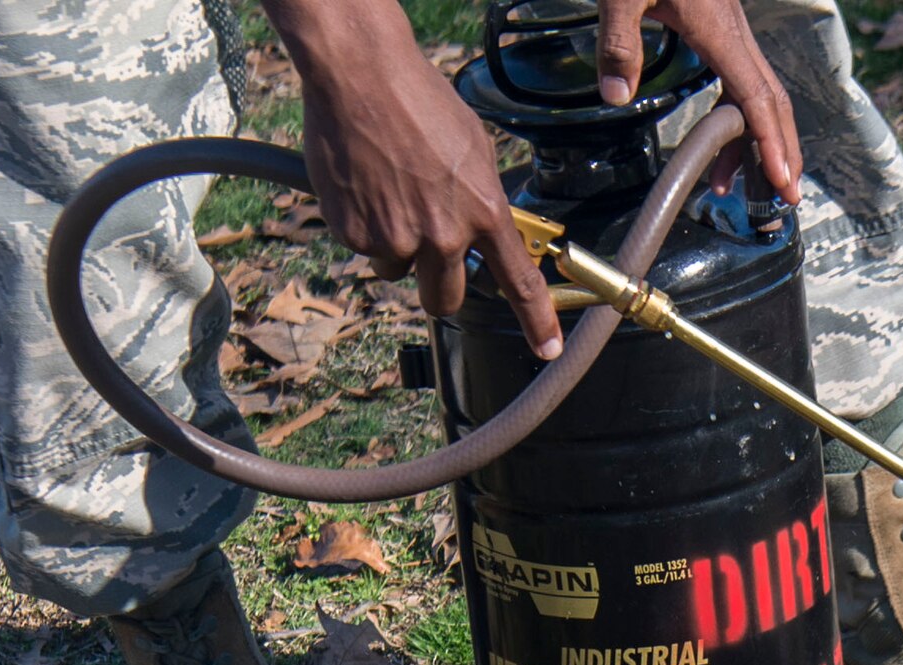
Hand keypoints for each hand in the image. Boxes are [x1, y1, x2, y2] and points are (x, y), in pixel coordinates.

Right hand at [263, 0, 563, 356]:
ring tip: (390, 192)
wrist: (359, 76)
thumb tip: (494, 229)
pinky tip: (365, 183)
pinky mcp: (355, 234)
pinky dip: (363, 224)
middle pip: (445, 299)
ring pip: (398, 270)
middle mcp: (443, 234)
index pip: (518, 281)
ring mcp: (396, 238)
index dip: (536, 321)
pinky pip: (364, 247)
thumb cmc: (419, 101)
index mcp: (483, 211)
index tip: (546, 349)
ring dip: (396, 246)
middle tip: (426, 248)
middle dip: (437, 283)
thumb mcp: (475, 149)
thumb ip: (485, 198)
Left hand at [596, 0, 803, 205]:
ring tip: (737, 185)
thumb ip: (619, 42)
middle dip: (781, 152)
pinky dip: (739, 118)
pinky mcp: (718, 29)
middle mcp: (733, 34)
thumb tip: (617, 96)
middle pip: (772, 101)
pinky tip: (723, 141)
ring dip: (757, 142)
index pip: (756, 97)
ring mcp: (729, 32)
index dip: (771, 143)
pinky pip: (741, 81)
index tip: (781, 182)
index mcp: (718, 29)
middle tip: (785, 200)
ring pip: (759, 94)